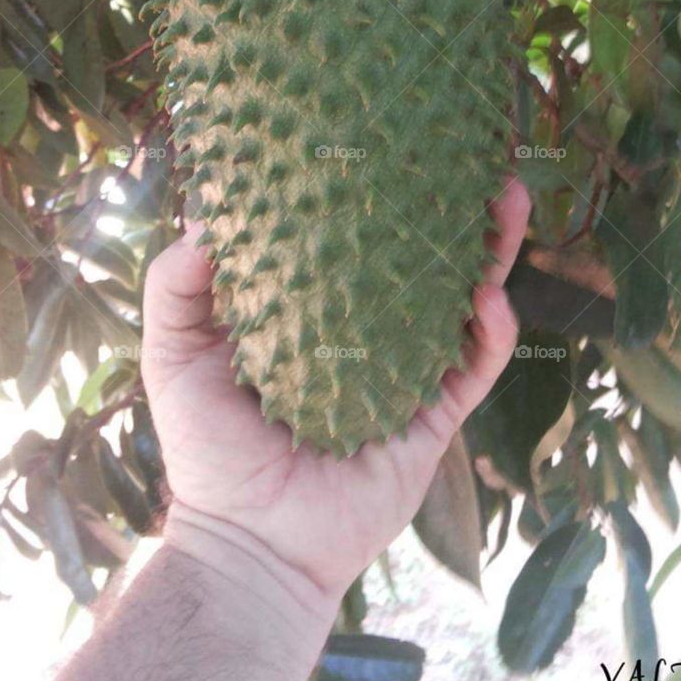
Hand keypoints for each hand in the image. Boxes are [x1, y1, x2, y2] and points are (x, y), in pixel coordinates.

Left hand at [141, 177, 529, 605]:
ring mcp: (406, 371)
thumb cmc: (208, 448)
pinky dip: (491, 332)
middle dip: (448, 208)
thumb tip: (205, 214)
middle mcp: (366, 332)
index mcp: (312, 310)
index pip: (349, 238)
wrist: (249, 541)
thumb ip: (177, 285)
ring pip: (461, 300)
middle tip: (471, 157)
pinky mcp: (433, 417)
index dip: (368, 192)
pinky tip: (492, 297)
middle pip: (418, 257)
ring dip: (489, 252)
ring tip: (505, 200)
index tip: (380, 139)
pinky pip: (474, 368)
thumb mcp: (175, 354)